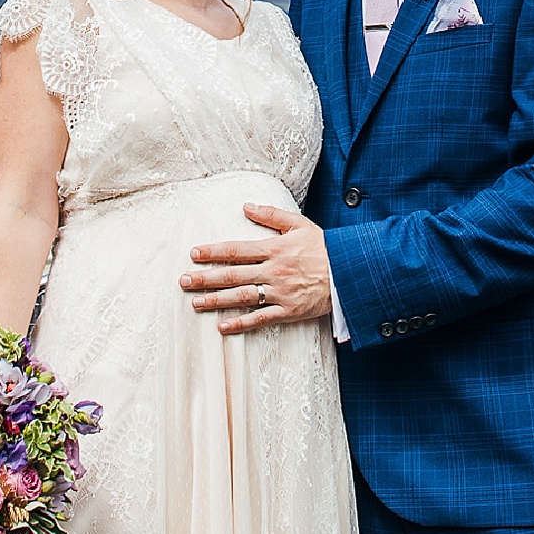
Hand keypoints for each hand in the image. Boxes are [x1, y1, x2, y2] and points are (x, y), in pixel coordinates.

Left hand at [180, 203, 331, 334]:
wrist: (350, 273)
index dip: (213, 252)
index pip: (236, 250)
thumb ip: (271, 215)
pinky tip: (222, 326)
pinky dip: (240, 323)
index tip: (194, 254)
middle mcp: (273, 271)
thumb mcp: (299, 224)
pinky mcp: (288, 311)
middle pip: (232, 275)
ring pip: (241, 297)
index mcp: (274, 249)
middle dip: (205, 278)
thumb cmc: (324, 248)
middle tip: (183, 281)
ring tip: (195, 302)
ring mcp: (279, 293)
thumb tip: (246, 206)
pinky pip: (260, 319)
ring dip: (216, 300)